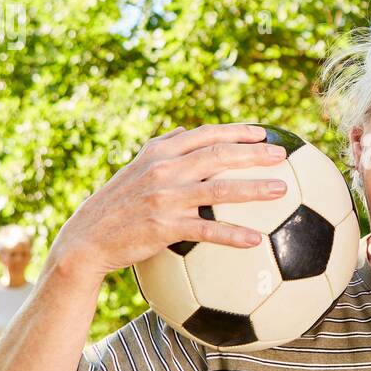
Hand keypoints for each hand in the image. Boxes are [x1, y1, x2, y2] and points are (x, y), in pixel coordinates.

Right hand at [49, 123, 290, 277]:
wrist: (86, 239)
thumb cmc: (115, 205)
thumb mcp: (135, 168)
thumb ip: (161, 147)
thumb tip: (184, 129)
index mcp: (158, 153)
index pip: (205, 134)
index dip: (237, 131)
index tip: (263, 134)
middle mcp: (164, 170)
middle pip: (218, 155)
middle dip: (254, 154)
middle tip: (283, 156)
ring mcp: (165, 198)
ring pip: (219, 190)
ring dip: (254, 188)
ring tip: (281, 189)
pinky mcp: (165, 227)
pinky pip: (207, 231)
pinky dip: (233, 235)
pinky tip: (255, 240)